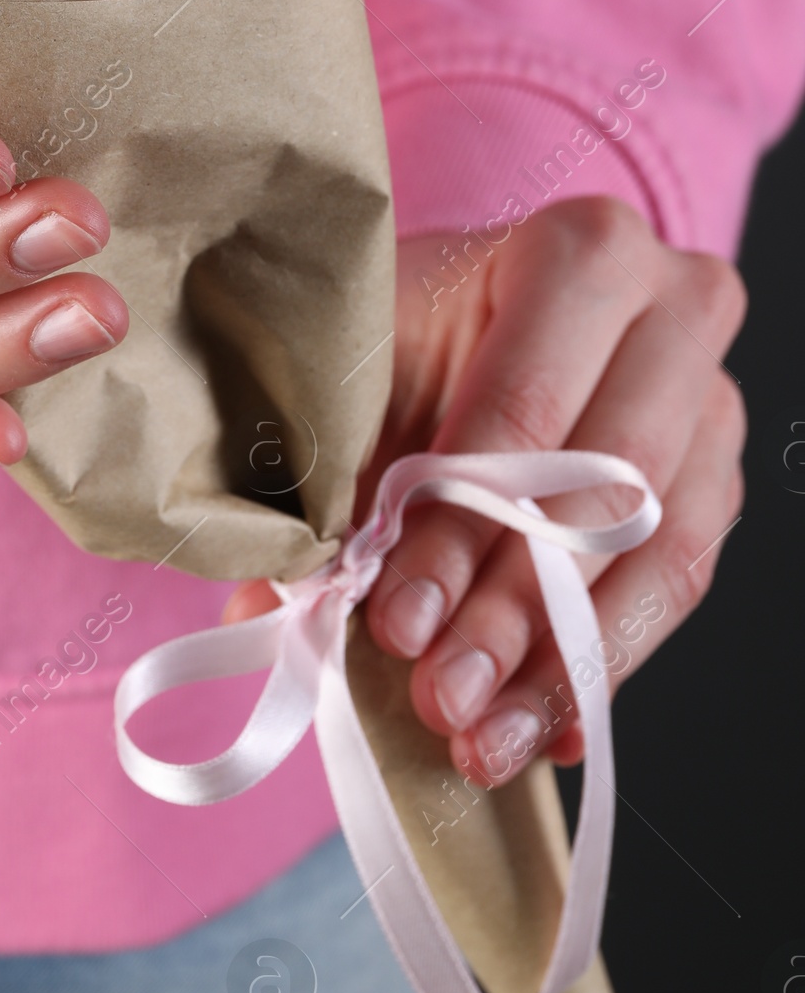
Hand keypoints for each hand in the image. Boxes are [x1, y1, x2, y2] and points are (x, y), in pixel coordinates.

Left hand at [223, 199, 744, 786]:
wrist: (467, 319)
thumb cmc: (403, 337)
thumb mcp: (358, 377)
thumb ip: (328, 476)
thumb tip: (278, 605)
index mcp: (583, 251)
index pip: (527, 408)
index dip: (458, 525)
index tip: (394, 620)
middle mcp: (677, 314)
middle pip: (606, 490)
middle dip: (511, 612)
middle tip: (436, 696)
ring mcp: (712, 405)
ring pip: (656, 557)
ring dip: (559, 667)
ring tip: (474, 741)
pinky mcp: (714, 486)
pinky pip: (671, 595)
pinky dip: (594, 674)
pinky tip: (531, 735)